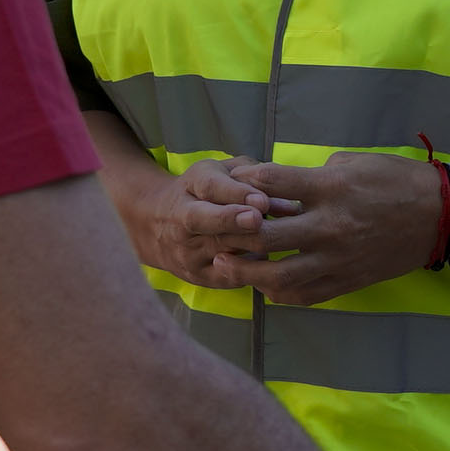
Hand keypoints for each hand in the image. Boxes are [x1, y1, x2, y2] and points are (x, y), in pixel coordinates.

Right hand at [109, 156, 282, 287]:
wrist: (159, 225)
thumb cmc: (207, 193)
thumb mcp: (225, 174)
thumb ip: (255, 181)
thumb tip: (289, 203)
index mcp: (192, 186)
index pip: (210, 187)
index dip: (235, 193)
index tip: (260, 199)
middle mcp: (182, 219)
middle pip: (204, 220)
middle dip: (231, 220)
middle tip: (258, 220)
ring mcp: (187, 250)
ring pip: (219, 251)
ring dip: (249, 247)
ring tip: (278, 244)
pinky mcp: (197, 276)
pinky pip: (228, 276)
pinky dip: (250, 271)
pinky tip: (270, 263)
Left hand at [198, 151, 448, 304]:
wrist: (438, 216)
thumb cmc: (396, 181)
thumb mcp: (355, 162)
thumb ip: (315, 175)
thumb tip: (283, 185)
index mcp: (331, 188)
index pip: (271, 184)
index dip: (244, 182)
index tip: (233, 183)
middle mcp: (329, 226)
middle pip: (265, 235)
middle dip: (233, 233)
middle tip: (214, 230)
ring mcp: (337, 258)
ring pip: (279, 276)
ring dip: (247, 271)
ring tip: (227, 264)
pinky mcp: (347, 280)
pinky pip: (305, 295)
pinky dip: (280, 292)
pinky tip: (266, 285)